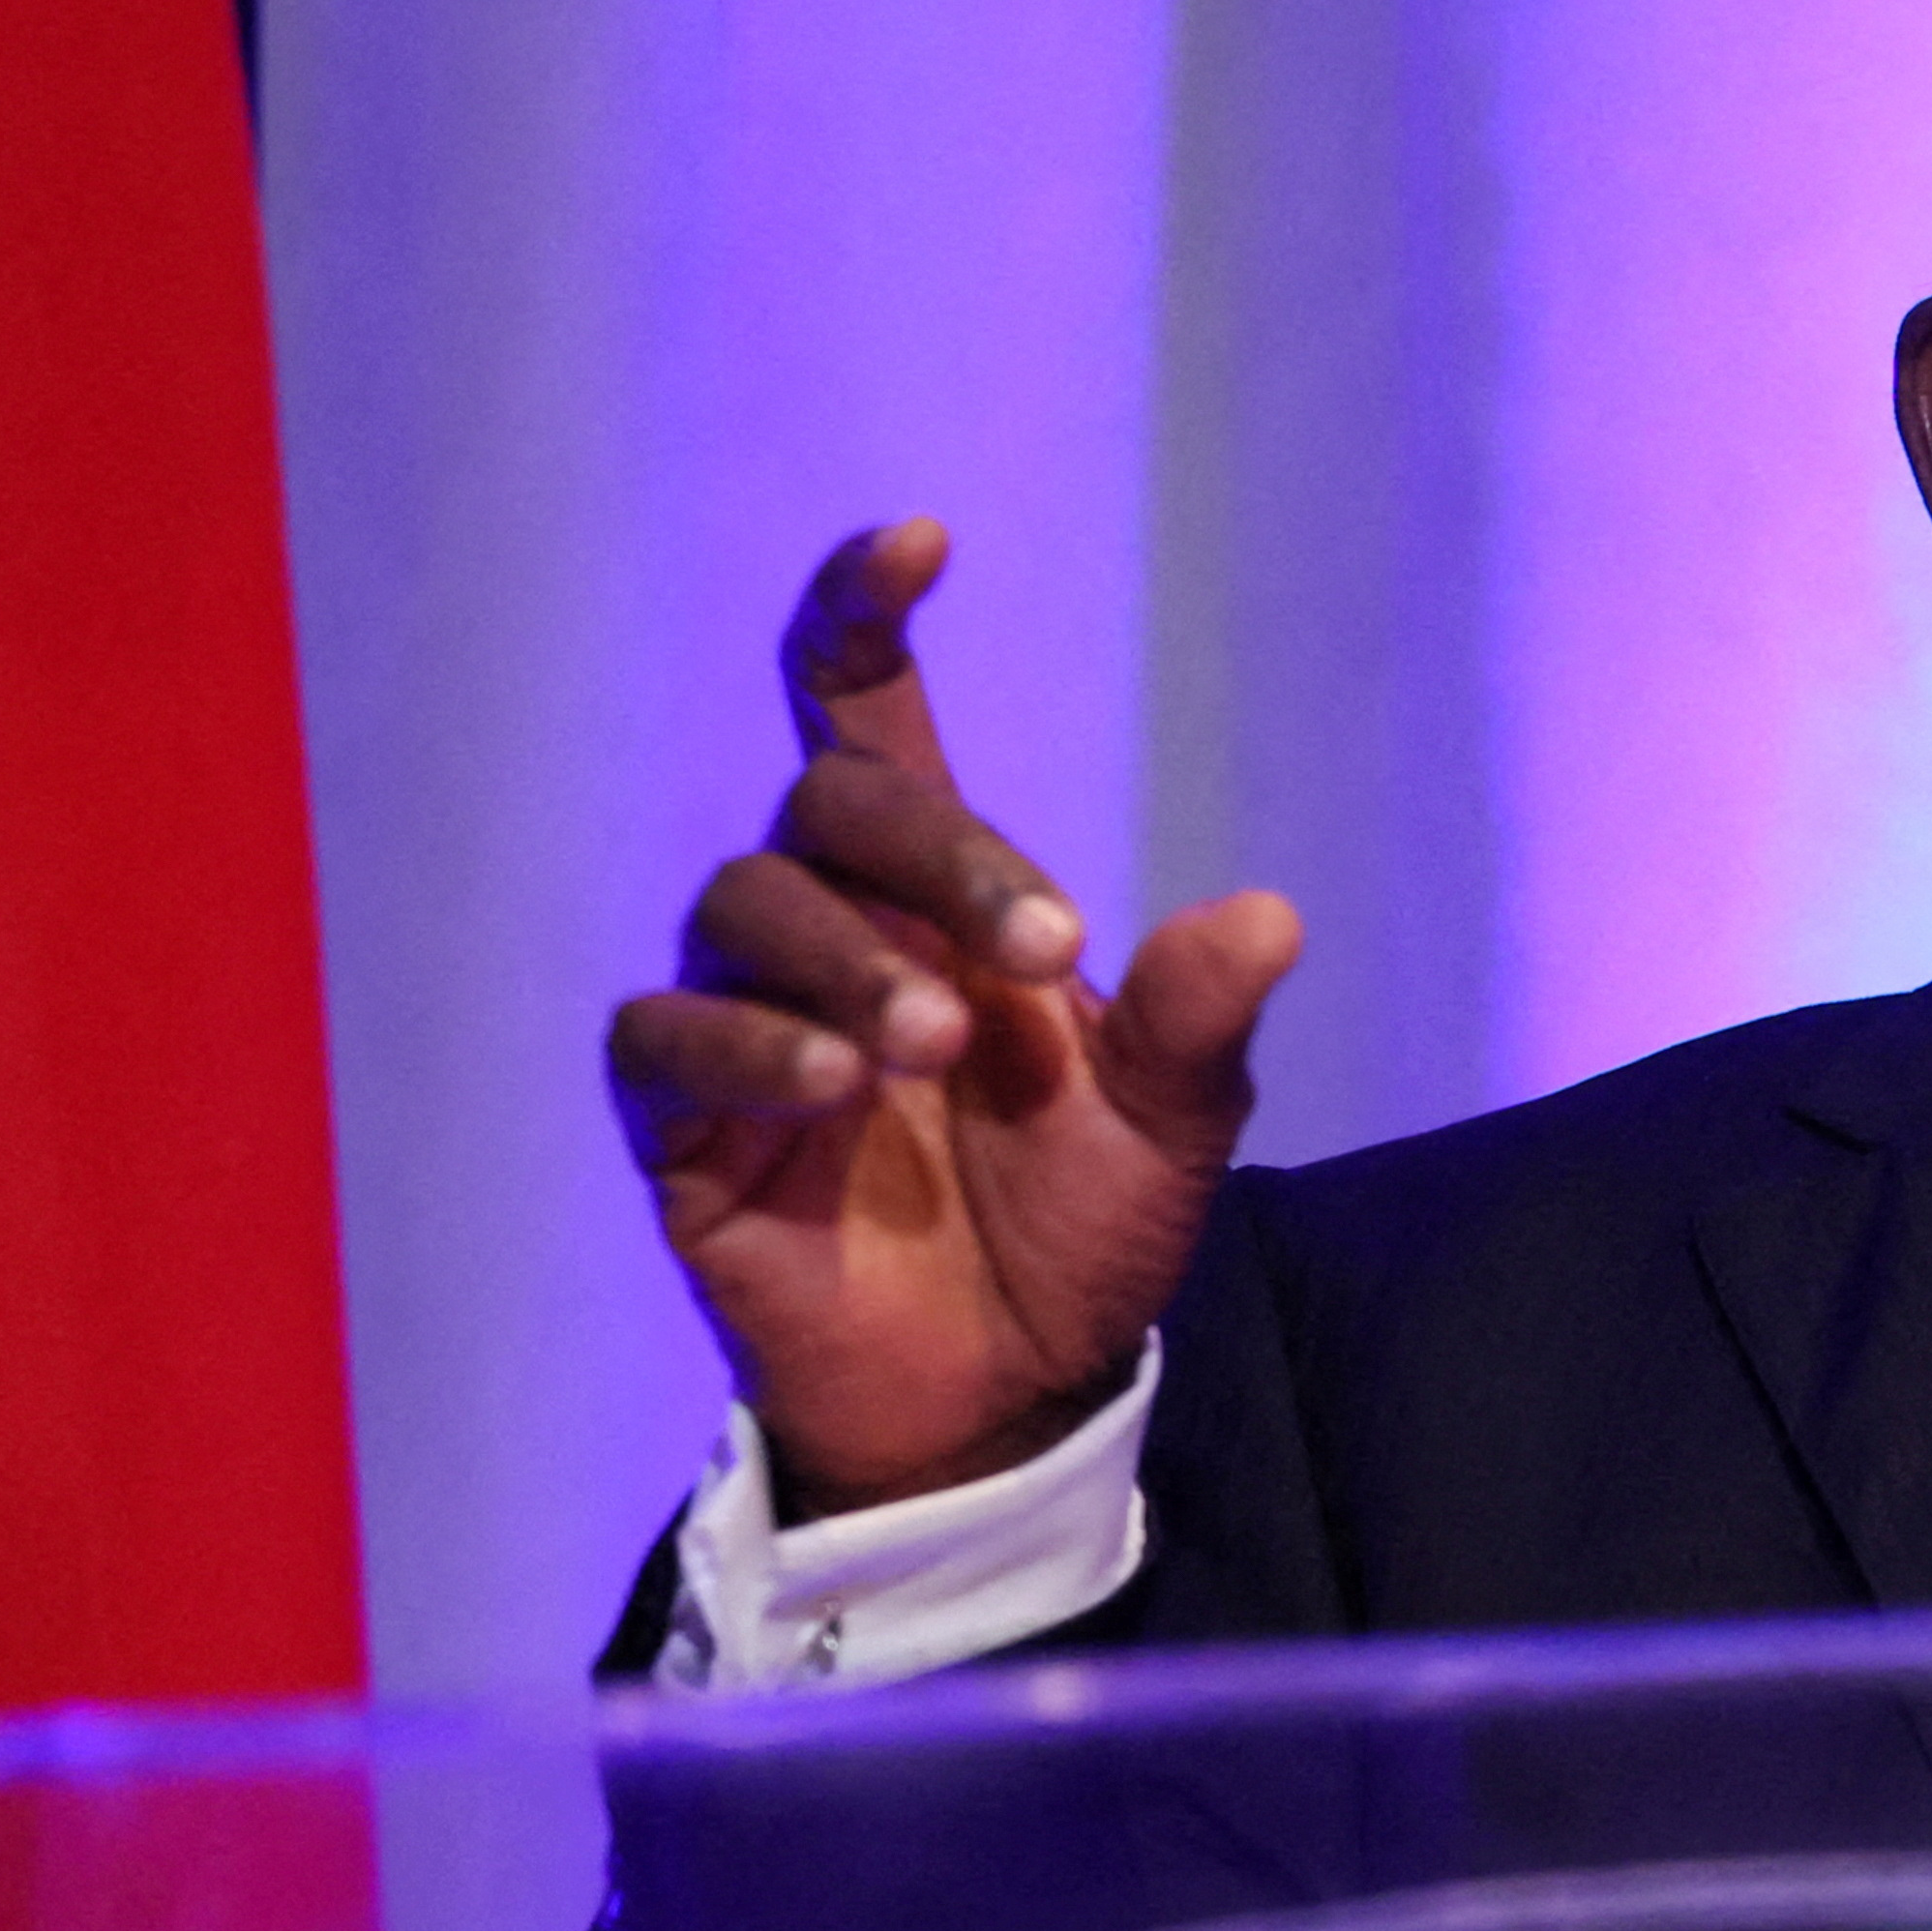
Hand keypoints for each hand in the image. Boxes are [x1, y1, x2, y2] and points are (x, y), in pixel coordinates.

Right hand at [603, 521, 1299, 1514]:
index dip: (863, 612)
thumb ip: (1198, 1020)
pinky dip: (747, 1048)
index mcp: (932, 890)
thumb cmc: (1079, 1228)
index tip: (918, 540)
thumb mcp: (1170, 1125)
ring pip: (744, 908)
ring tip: (933, 1050)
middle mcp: (827, 926)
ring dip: (849, 964)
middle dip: (937, 855)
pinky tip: (835, 1092)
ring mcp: (743, 1017)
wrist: (1011, 1390)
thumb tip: (1267, 917)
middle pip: (830, 805)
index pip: (861, 705)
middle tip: (1040, 949)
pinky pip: (664, 1037)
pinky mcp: (679, 1123)